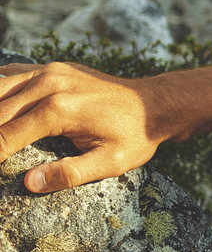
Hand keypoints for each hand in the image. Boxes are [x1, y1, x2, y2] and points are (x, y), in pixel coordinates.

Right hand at [0, 62, 176, 192]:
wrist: (156, 102)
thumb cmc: (135, 135)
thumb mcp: (111, 162)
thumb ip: (70, 174)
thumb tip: (29, 184)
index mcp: (59, 110)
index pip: (4, 136)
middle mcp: (48, 84)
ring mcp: (48, 71)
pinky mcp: (50, 68)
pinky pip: (9, 74)